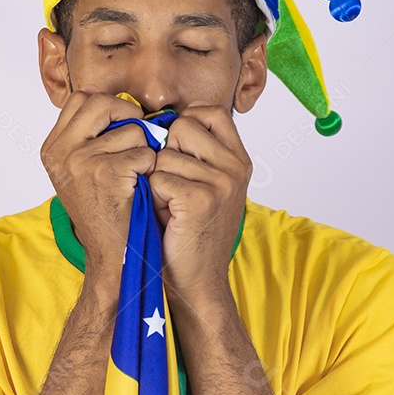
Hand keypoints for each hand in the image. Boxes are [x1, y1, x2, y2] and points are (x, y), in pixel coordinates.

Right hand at [40, 91, 155, 287]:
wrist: (112, 256)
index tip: (122, 127)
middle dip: (129, 118)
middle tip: (139, 143)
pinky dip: (152, 168)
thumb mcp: (83, 172)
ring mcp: (80, 160)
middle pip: (101, 102)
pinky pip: (144, 152)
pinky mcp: (106, 172)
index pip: (81, 98)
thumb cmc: (106, 214)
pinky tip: (143, 189)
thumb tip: (108, 97)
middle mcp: (61, 152)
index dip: (109, 107)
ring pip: (130, 129)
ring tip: (137, 176)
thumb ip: (90, 136)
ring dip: (144, 150)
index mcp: (52, 149)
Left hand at [148, 105, 251, 306]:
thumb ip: (197, 154)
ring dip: (157, 180)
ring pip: (165, 154)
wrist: (197, 282)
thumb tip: (165, 121)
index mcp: (239, 160)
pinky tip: (166, 216)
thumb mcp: (205, 187)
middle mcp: (236, 168)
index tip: (176, 152)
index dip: (184, 124)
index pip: (210, 112)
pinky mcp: (201, 199)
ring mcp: (222, 183)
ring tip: (169, 206)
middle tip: (171, 186)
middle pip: (183, 126)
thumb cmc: (190, 233)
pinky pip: (158, 178)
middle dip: (166, 153)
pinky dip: (153, 197)